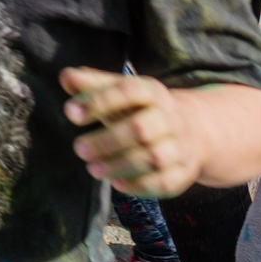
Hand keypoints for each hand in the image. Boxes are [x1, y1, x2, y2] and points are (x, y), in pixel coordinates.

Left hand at [62, 67, 205, 196]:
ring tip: (92, 168)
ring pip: (153, 158)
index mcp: (152, 92)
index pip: (129, 91)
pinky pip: (165, 182)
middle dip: (106, 141)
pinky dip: (138, 185)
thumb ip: (93, 85)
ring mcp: (181, 146)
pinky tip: (115, 182)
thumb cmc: (142, 109)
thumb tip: (66, 76)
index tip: (70, 113)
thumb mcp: (120, 91)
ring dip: (119, 165)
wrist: (194, 129)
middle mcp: (170, 118)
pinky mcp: (184, 171)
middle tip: (79, 149)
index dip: (99, 101)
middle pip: (140, 129)